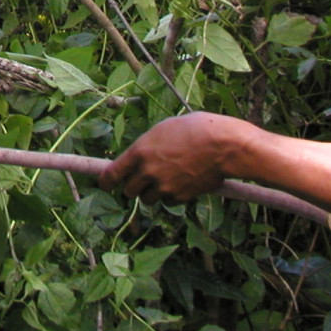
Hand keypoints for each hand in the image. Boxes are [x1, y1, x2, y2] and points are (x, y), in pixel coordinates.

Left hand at [99, 112, 235, 203]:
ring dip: (151, 192)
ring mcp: (164, 186)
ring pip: (147, 199)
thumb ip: (148, 146)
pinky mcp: (180, 197)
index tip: (105, 184)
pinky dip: (171, 196)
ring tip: (165, 179)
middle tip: (141, 180)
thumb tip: (141, 156)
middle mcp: (148, 171)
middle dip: (132, 186)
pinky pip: (168, 202)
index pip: (112, 174)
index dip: (106, 181)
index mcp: (140, 150)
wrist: (224, 145)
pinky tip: (181, 182)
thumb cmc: (197, 129)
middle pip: (128, 191)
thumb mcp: (165, 129)